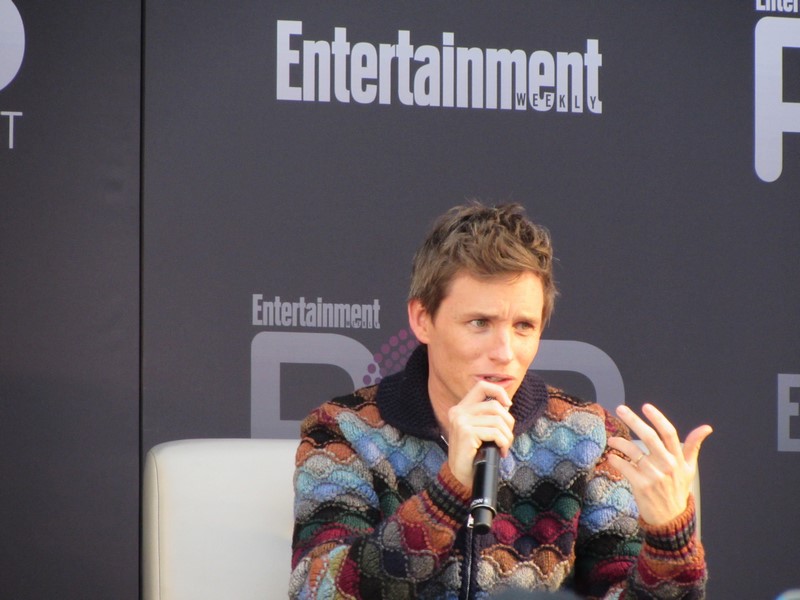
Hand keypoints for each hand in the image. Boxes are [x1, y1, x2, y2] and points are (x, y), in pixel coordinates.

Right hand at [445, 381, 514, 487]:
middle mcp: (458, 412)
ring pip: (497, 420)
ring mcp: (461, 421)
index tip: (508, 404)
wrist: (460, 475)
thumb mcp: (479, 430)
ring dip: (507, 436)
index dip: (498, 391)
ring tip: (504, 446)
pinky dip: (503, 442)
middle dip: (508, 422)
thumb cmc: (472, 454)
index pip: (481, 386)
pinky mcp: (466, 433)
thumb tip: (506, 405)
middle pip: (494, 406)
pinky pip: (495, 433)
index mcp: (461, 408)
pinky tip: (501, 452)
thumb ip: (487, 416)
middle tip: (507, 437)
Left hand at [607, 403, 711, 526]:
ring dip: (619, 442)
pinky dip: (616, 460)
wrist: (671, 519)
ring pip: (633, 451)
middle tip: (621, 409)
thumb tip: (706, 428)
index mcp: (678, 459)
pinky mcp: (641, 486)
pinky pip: (625, 467)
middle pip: (650, 437)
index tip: (646, 407)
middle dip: (634, 420)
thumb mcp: (689, 468)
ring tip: (612, 440)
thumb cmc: (678, 490)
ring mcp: (654, 475)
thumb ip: (693, 446)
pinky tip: (612, 456)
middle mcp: (667, 465)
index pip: (669, 433)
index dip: (658, 418)